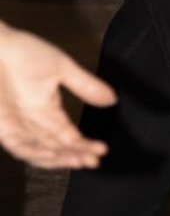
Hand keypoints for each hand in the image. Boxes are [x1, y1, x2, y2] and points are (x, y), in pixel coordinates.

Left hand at [0, 22, 115, 169]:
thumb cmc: (23, 52)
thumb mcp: (61, 67)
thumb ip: (85, 85)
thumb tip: (113, 100)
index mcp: (47, 108)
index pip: (69, 134)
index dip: (85, 144)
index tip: (102, 151)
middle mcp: (32, 123)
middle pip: (56, 146)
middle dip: (75, 155)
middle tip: (93, 163)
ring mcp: (16, 127)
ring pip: (39, 151)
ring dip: (58, 159)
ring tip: (77, 162)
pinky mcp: (2, 127)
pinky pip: (18, 147)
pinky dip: (34, 154)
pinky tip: (50, 157)